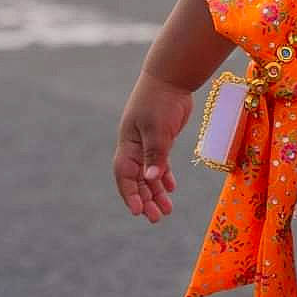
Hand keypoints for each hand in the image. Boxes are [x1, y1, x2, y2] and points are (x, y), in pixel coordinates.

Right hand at [114, 71, 193, 222]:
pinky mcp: (161, 139)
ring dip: (156, 192)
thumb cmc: (161, 101)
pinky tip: (171, 188)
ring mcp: (147, 143)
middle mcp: (134, 147)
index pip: (125, 176)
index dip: (130, 195)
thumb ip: (155, 154)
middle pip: (137, 180)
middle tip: (156, 218)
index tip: (139, 212)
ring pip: (149, 174)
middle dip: (145, 199)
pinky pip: (159, 163)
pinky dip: (164, 176)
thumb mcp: (157, 129)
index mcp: (128, 145)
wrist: (171, 78)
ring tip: (166, 211)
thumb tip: (150, 178)